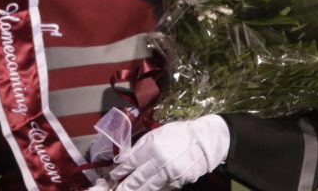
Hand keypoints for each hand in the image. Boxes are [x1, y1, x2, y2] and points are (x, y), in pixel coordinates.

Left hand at [109, 115, 229, 190]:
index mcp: (152, 146)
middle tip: (116, 190)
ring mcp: (169, 173)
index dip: (120, 171)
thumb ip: (140, 145)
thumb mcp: (157, 133)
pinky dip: (153, 190)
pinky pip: (162, 188)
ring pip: (149, 186)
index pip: (131, 162)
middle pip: (137, 177)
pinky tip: (145, 190)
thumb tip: (125, 158)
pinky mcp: (178, 181)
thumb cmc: (178, 134)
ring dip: (137, 190)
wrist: (204, 141)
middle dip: (125, 186)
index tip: (113, 176)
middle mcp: (159, 161)